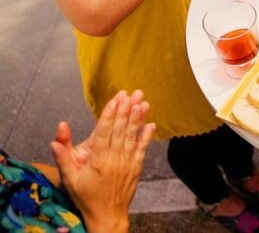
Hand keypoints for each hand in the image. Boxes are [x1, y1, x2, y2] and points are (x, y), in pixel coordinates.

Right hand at [51, 90, 154, 232]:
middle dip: (125, 110)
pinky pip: (142, 149)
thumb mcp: (69, 178)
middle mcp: (114, 159)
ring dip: (138, 118)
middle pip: (121, 130)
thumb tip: (55, 138)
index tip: (115, 99)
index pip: (105, 132)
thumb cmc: (86, 197)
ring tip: (142, 102)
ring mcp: (127, 163)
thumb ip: (63, 156)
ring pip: (133, 137)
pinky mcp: (136, 168)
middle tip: (130, 93)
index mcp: (98, 160)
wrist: (107, 215)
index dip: (111, 114)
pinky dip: (147, 136)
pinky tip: (151, 124)